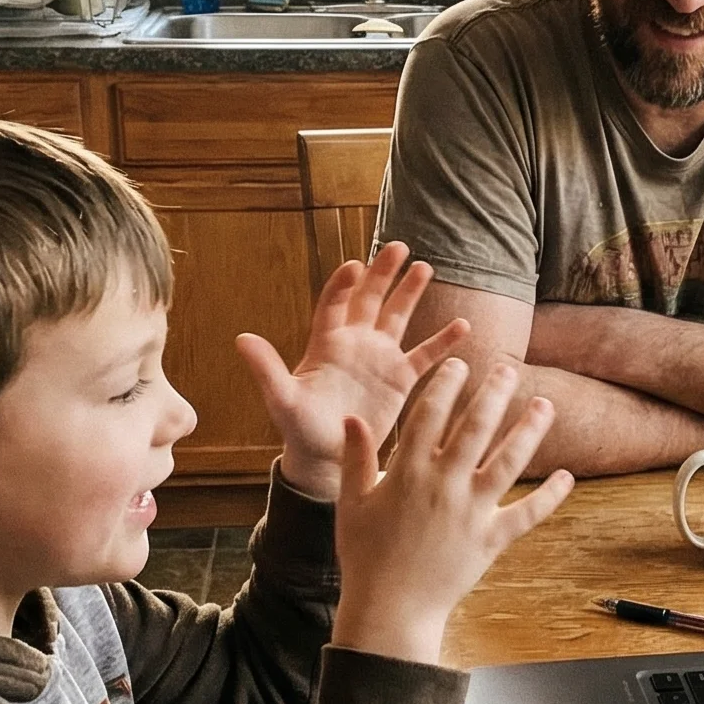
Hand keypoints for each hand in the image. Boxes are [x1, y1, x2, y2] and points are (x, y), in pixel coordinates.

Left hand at [237, 242, 470, 501]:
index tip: (354, 266)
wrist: (328, 456)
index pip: (335, 303)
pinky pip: (424, 355)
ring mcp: (379, 358)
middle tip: (398, 247)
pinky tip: (462, 325)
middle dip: (382, 273)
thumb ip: (266, 369)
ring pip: (397, 316)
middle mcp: (354, 342)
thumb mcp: (281, 399)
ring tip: (425, 267)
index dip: (344, 284)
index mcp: (326, 342)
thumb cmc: (300, 428)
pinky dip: (442, 341)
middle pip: (369, 298)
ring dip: (410, 292)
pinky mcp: (400, 379)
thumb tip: (241, 339)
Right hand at [332, 359, 573, 663]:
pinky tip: (567, 477)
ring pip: (507, 462)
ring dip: (529, 431)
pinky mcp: (490, 540)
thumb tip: (352, 417)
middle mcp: (443, 486)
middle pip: (475, 428)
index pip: (430, 415)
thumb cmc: (365, 556)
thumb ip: (356, 458)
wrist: (390, 608)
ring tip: (545, 404)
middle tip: (509, 368)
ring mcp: (470, 512)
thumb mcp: (352, 503)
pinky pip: (525, 515)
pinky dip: (548, 497)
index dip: (446, 385)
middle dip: (494, 393)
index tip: (459, 363)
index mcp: (407, 473)